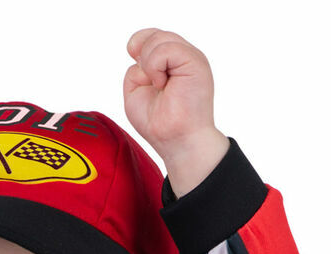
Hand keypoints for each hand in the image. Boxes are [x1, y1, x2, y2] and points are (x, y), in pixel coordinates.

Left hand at [123, 28, 228, 194]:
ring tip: (159, 86)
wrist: (177, 142)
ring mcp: (191, 58)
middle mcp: (183, 58)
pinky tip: (162, 84)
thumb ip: (135, 70)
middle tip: (152, 84)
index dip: (140, 43)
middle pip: (155, 35)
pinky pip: (166, 48)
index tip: (137, 66)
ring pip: (159, 39)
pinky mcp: (195, 62)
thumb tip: (139, 52)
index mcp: (172, 64)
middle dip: (144, 56)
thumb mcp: (136, 93)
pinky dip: (155, 66)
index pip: (154, 36)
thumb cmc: (159, 125)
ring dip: (149, 64)